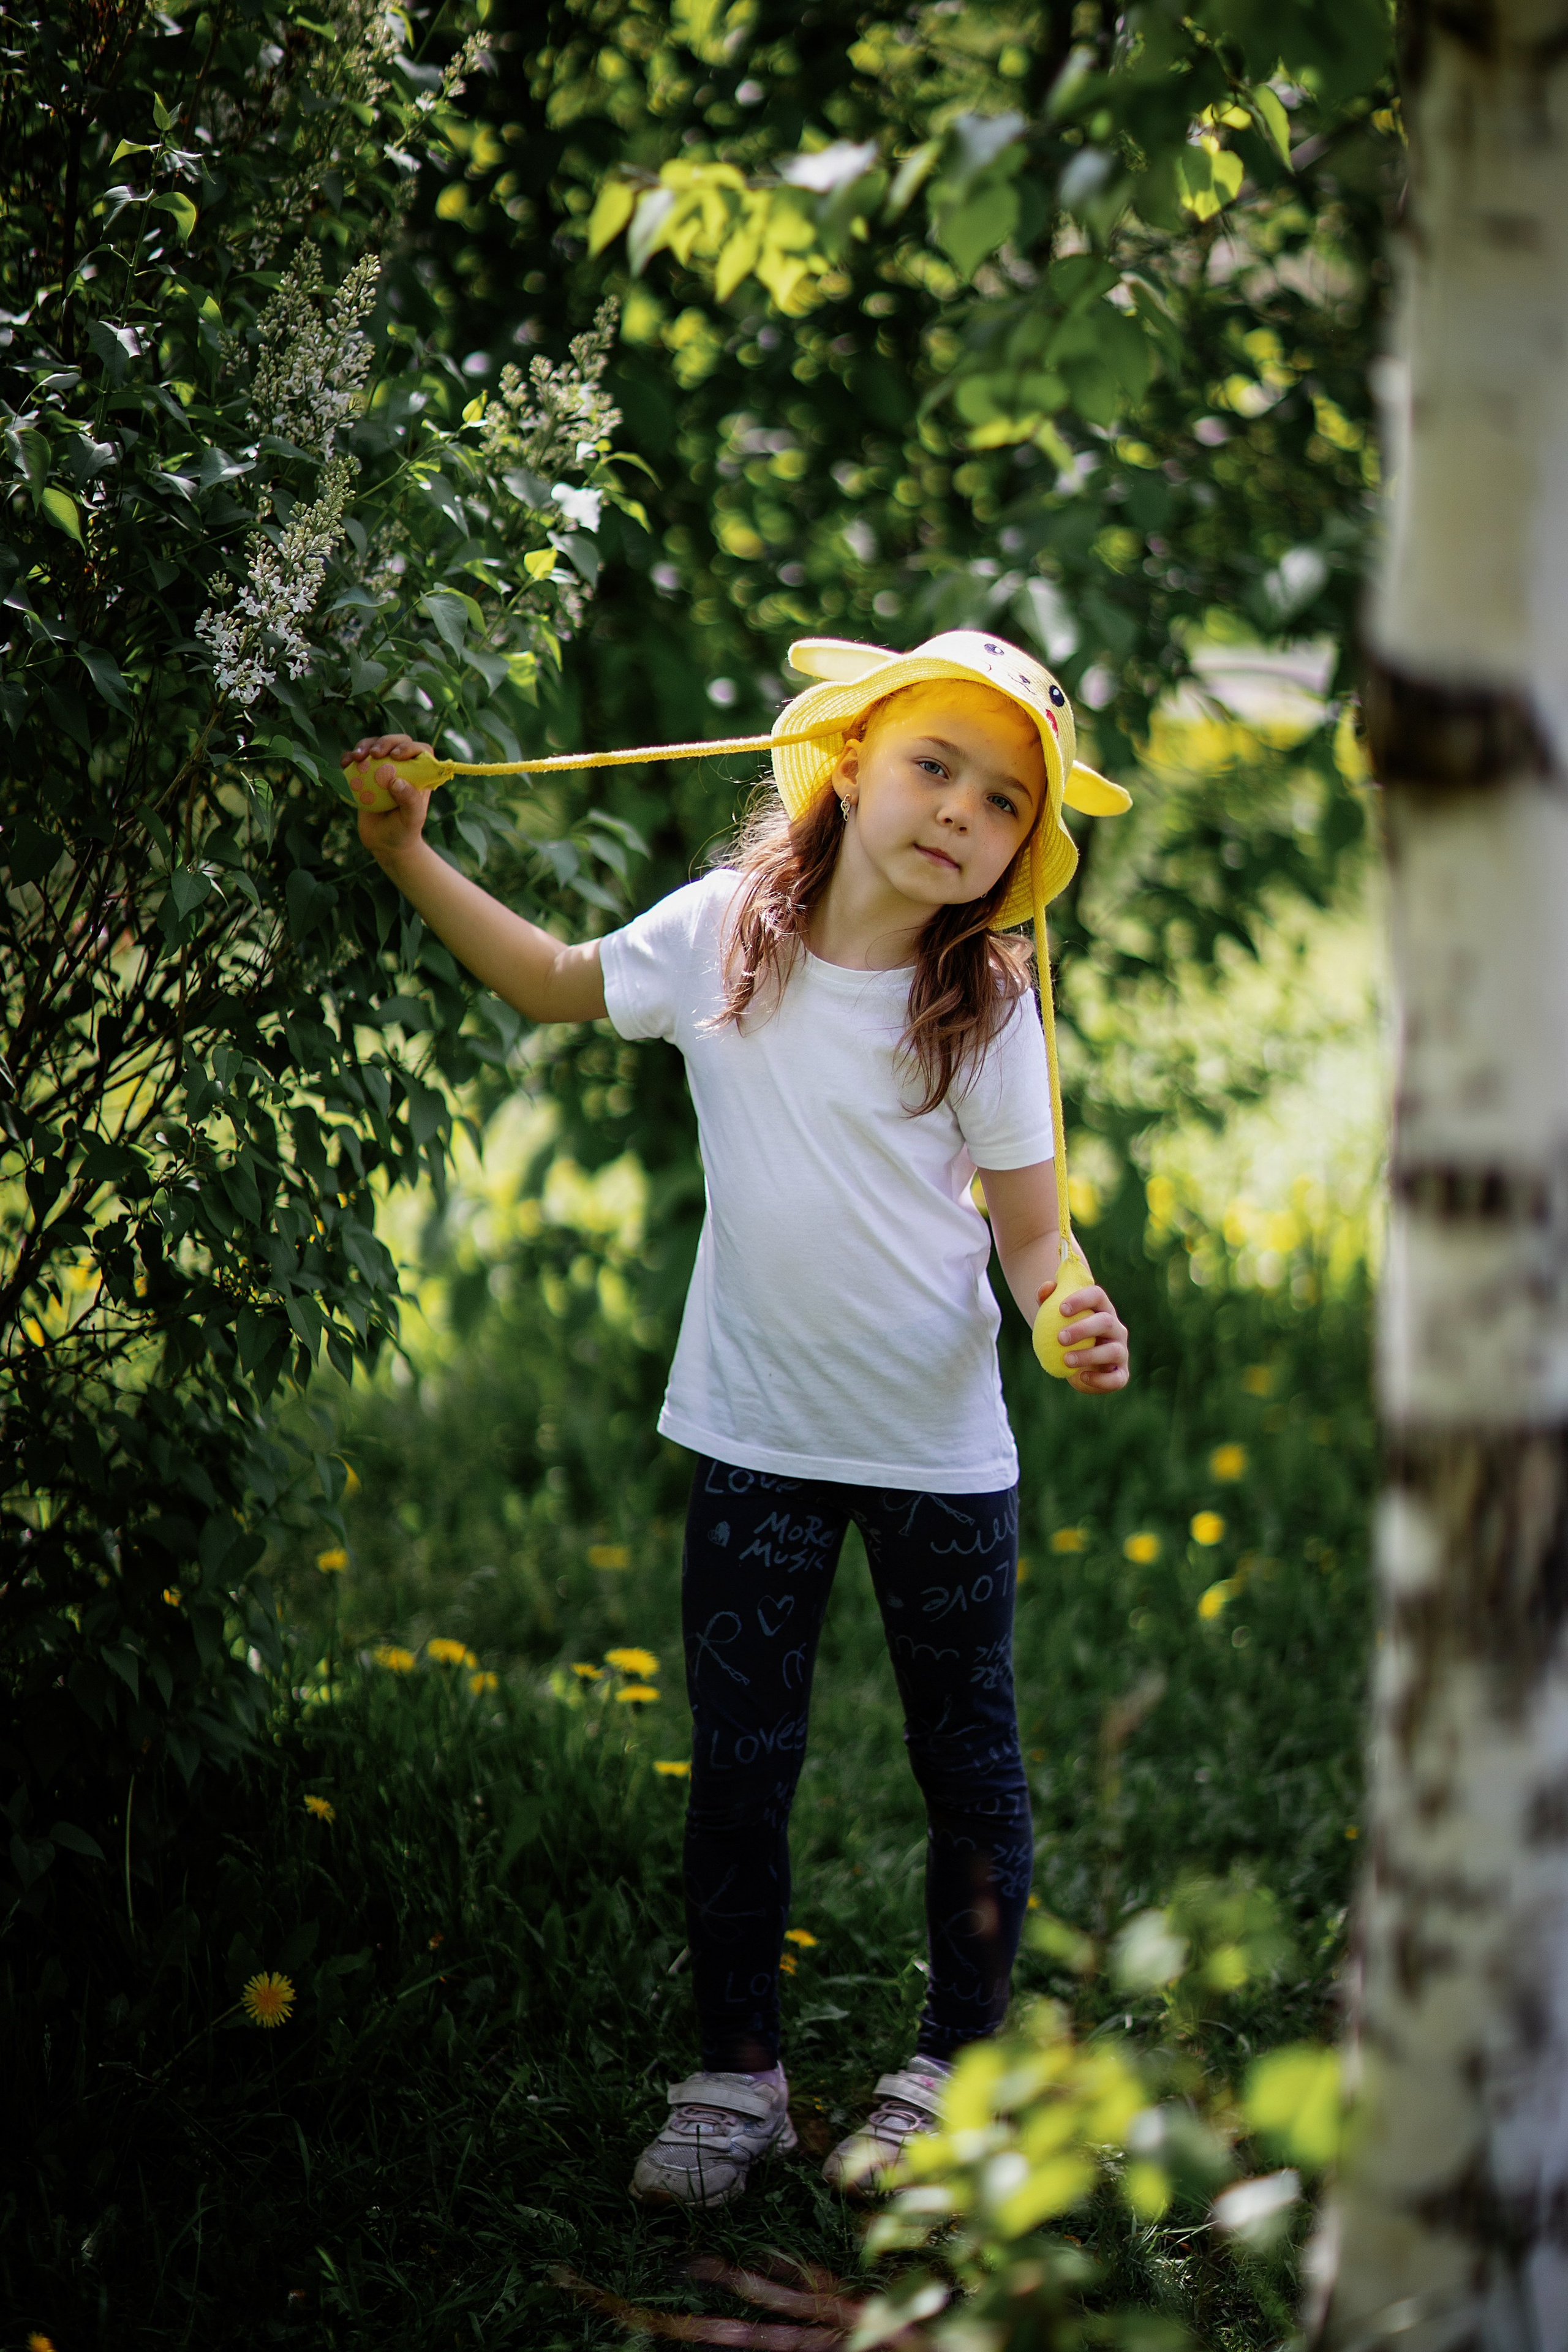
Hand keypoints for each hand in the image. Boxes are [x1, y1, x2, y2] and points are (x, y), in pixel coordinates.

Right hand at [342, 733, 432, 862]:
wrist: (384, 843)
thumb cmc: (403, 831)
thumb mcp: (411, 820)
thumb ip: (409, 801)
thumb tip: (396, 781)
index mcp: (420, 775)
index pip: (422, 751)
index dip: (410, 747)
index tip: (396, 755)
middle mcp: (403, 767)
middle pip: (397, 742)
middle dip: (384, 742)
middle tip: (373, 754)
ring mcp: (383, 769)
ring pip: (375, 745)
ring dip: (364, 745)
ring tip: (355, 758)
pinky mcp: (365, 774)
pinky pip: (357, 759)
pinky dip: (349, 757)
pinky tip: (344, 763)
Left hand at [1036, 1276, 1128, 1393]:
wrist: (1074, 1362)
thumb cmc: (1064, 1333)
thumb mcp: (1053, 1314)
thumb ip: (1047, 1298)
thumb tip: (1046, 1288)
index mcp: (1102, 1309)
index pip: (1097, 1295)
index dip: (1081, 1299)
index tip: (1061, 1309)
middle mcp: (1116, 1328)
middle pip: (1106, 1322)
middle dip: (1083, 1329)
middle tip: (1060, 1337)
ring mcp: (1121, 1351)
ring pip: (1112, 1351)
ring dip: (1089, 1355)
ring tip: (1066, 1360)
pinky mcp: (1121, 1373)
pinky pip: (1116, 1378)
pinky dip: (1100, 1379)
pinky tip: (1081, 1376)